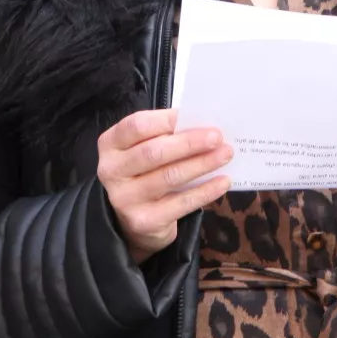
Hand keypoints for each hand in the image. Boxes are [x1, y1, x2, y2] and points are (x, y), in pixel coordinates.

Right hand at [97, 109, 232, 263]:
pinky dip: (206, 191)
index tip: (196, 116)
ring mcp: (125, 198)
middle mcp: (112, 171)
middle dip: (189, 143)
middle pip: (154, 152)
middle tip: (217, 137)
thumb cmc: (144, 172)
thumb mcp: (144, 148)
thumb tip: (203, 125)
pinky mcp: (143, 221)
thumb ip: (164, 135)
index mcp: (111, 144)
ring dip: (202, 164)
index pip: (137, 126)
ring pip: (169, 176)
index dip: (167, 120)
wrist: (133, 220)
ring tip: (225, 154)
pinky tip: (222, 181)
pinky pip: (181, 203)